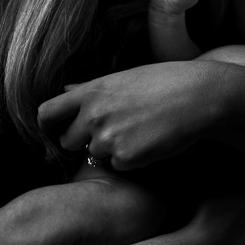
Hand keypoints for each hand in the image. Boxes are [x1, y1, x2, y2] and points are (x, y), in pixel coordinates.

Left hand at [38, 60, 229, 170]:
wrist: (198, 96)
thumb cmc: (164, 82)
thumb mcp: (123, 78)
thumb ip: (90, 89)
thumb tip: (65, 89)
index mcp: (90, 92)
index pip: (46, 113)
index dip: (47, 125)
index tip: (54, 130)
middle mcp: (93, 115)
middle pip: (67, 141)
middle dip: (83, 141)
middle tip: (112, 131)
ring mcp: (108, 138)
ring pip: (96, 154)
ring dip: (111, 149)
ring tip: (139, 130)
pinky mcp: (126, 158)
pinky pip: (118, 166)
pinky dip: (131, 159)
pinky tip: (150, 142)